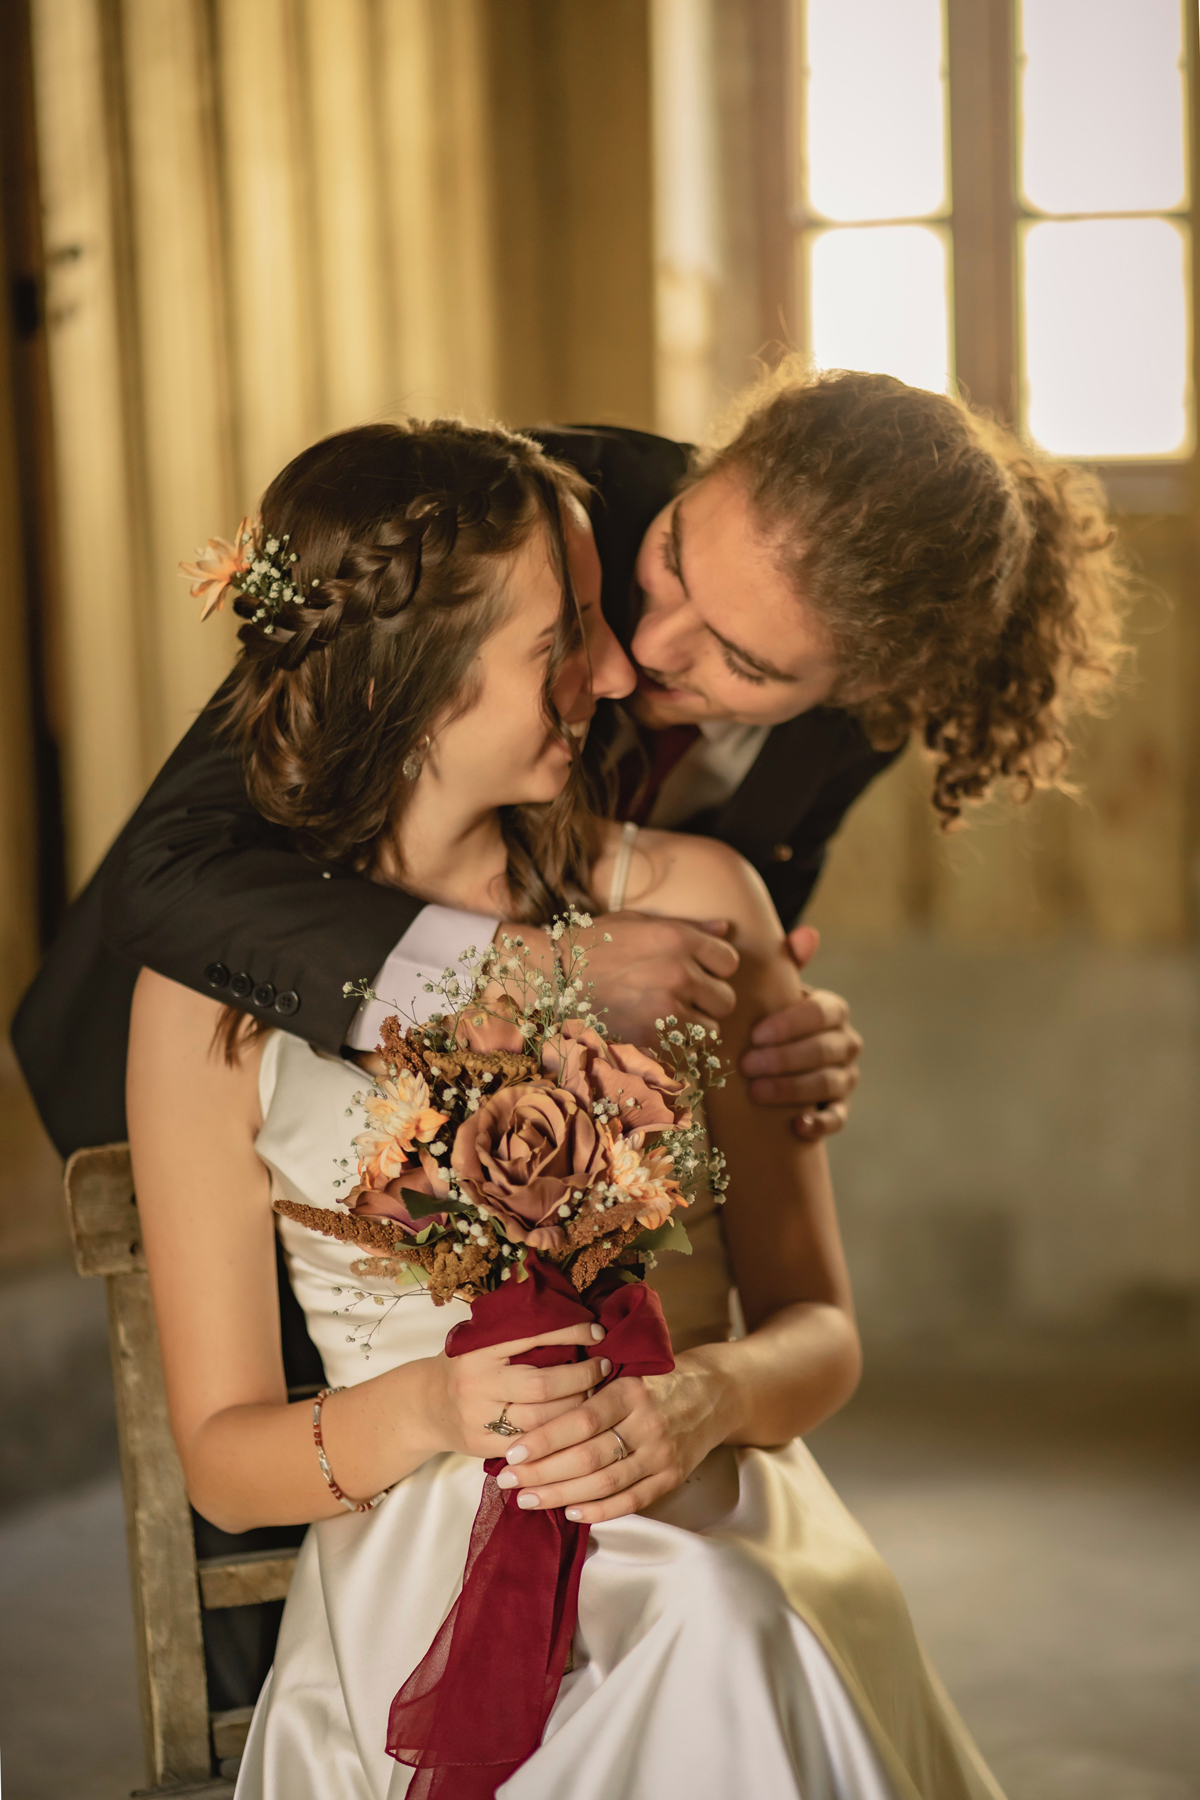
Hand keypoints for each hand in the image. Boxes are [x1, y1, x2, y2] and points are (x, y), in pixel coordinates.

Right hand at [428, 1322, 608, 1461]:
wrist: (424, 1406)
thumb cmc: (464, 1366)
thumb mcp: (480, 1342)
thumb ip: (517, 1334)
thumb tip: (573, 1318)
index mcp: (480, 1349)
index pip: (533, 1336)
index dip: (570, 1333)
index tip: (597, 1331)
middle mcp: (478, 1383)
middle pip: (543, 1385)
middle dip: (581, 1377)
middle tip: (604, 1367)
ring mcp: (480, 1418)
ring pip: (542, 1420)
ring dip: (577, 1408)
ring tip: (596, 1395)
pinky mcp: (484, 1447)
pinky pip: (532, 1446)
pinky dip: (559, 1436)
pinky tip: (576, 1426)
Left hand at [490, 1357, 730, 1522]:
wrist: (713, 1393)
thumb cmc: (654, 1380)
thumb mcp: (624, 1370)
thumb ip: (588, 1390)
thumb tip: (530, 1414)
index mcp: (630, 1390)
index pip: (581, 1419)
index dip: (545, 1438)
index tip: (512, 1451)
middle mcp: (647, 1423)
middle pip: (588, 1456)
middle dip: (543, 1472)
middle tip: (510, 1481)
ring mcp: (661, 1453)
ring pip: (605, 1482)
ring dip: (562, 1495)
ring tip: (528, 1499)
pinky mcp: (671, 1476)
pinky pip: (632, 1500)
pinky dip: (600, 1510)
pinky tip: (571, 1512)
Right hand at [578, 911, 739, 1038]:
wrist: (553, 974)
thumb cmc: (596, 943)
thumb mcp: (640, 922)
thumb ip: (689, 927)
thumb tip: (725, 929)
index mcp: (679, 939)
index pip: (730, 961)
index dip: (716, 968)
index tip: (699, 971)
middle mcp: (679, 973)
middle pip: (726, 999)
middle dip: (709, 1000)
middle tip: (685, 997)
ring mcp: (666, 1008)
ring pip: (711, 1029)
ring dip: (695, 1025)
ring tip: (669, 1016)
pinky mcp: (651, 1037)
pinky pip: (685, 1049)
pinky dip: (675, 1044)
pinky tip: (654, 1030)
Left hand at [738, 926, 861, 1141]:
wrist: (770, 1059)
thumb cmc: (767, 1019)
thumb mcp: (772, 992)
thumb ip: (784, 965)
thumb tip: (807, 934)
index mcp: (832, 1011)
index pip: (822, 1013)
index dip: (791, 1024)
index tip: (756, 1033)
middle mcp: (846, 1043)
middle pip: (824, 1050)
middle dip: (785, 1058)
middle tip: (747, 1064)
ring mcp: (845, 1078)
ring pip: (829, 1083)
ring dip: (793, 1088)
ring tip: (757, 1091)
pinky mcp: (838, 1109)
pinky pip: (837, 1118)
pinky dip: (819, 1123)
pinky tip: (795, 1125)